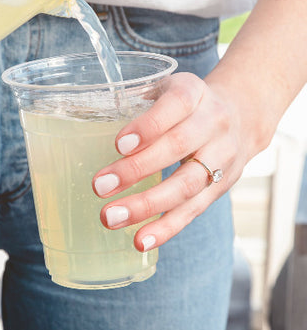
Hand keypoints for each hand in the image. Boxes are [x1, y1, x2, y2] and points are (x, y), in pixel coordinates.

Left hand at [92, 72, 250, 251]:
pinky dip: (166, 228)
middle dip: (136, 168)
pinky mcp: (221, 186)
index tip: (118, 145)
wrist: (241, 117)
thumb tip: (89, 126)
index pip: (175, 104)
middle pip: (178, 147)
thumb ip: (138, 103)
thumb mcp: (169, 89)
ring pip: (186, 185)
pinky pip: (193, 210)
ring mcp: (222, 157)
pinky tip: (140, 240)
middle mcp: (213, 123)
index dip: (148, 126)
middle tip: (99, 186)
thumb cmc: (189, 106)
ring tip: (111, 217)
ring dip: (146, 205)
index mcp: (194, 92)